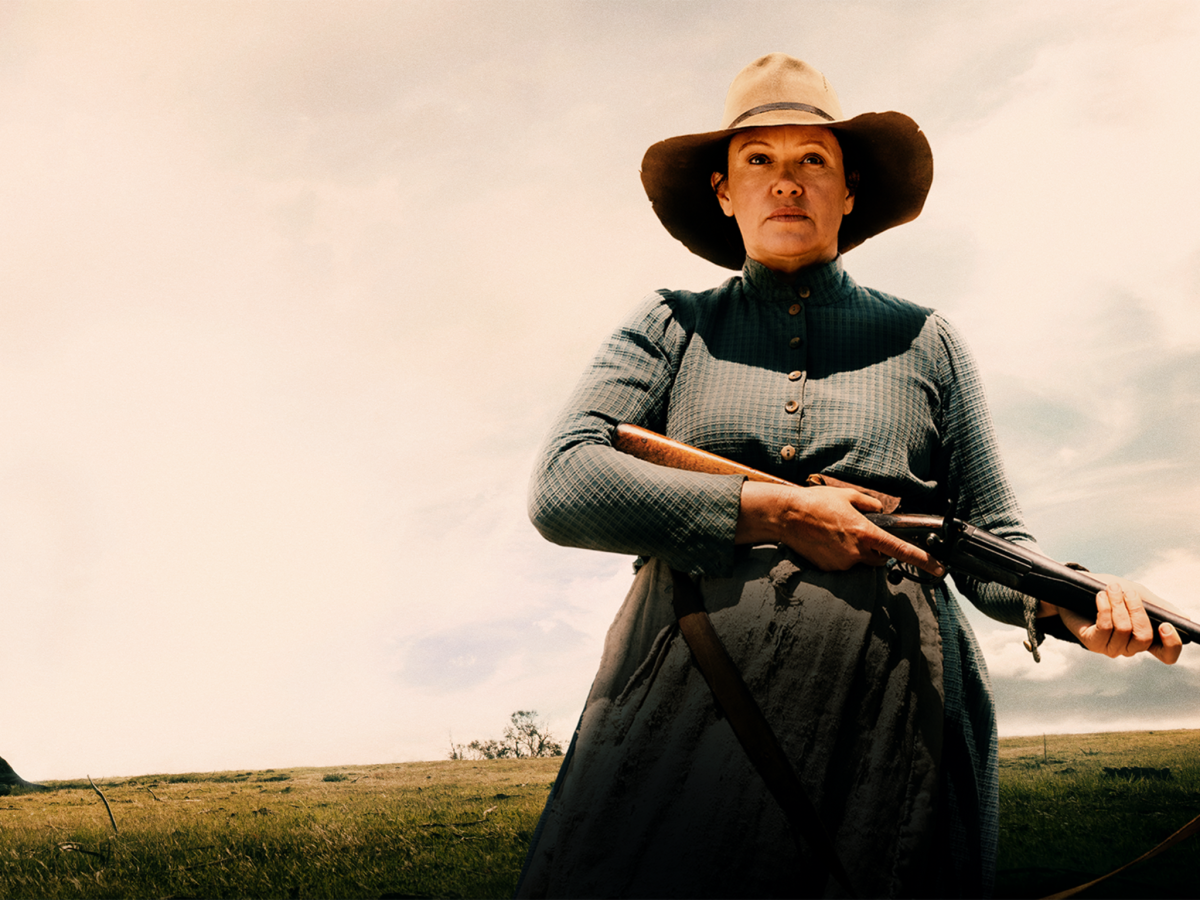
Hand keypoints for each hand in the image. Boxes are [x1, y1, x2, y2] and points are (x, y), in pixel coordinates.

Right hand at [736, 481, 943, 576]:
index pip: (900, 549)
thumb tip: (879, 511)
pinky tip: (825, 542)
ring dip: (857, 552)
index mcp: (865, 533)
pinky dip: (840, 556)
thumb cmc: (816, 503)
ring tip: (836, 534)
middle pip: (880, 558)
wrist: (787, 516)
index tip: (939, 569)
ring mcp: (842, 563)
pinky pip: (843, 565)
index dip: (922, 560)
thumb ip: (870, 504)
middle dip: (877, 549)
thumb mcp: (848, 496)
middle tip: (859, 533)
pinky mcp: (830, 569)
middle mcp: (856, 552)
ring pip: (861, 562)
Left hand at [1040, 575, 1182, 664]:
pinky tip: (1100, 596)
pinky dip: (1104, 608)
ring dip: (1118, 604)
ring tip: (1110, 588)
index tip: (1165, 625)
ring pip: (1124, 630)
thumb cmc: (1109, 592)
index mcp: (1145, 639)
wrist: (1073, 590)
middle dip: (1137, 610)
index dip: (1171, 644)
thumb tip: (1184, 619)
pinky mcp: (1091, 643)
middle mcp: (1130, 648)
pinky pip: (1105, 627)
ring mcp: (1110, 648)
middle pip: (1144, 637)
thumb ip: (1158, 607)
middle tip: (1127, 592)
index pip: (1166, 655)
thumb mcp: (1137, 595)